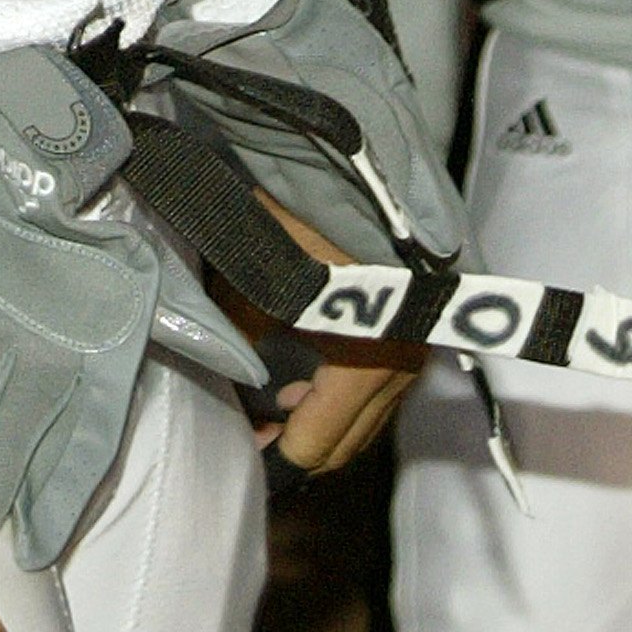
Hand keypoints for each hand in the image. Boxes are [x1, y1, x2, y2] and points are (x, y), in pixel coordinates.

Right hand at [0, 49, 257, 569]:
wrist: (36, 127)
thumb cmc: (108, 194)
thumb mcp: (163, 266)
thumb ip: (199, 331)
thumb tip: (252, 377)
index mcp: (93, 349)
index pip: (75, 450)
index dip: (53, 502)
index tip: (34, 546)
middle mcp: (34, 350)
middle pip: (8, 449)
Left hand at [230, 195, 419, 477]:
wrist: (363, 168)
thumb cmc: (310, 222)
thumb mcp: (262, 279)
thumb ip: (238, 332)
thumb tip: (218, 370)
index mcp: (365, 369)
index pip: (316, 444)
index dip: (276, 460)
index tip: (242, 463)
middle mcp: (399, 372)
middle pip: (346, 443)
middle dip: (299, 452)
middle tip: (251, 445)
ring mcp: (413, 353)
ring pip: (363, 419)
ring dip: (320, 426)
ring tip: (271, 417)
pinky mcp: (413, 331)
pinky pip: (376, 390)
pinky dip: (340, 399)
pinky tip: (305, 388)